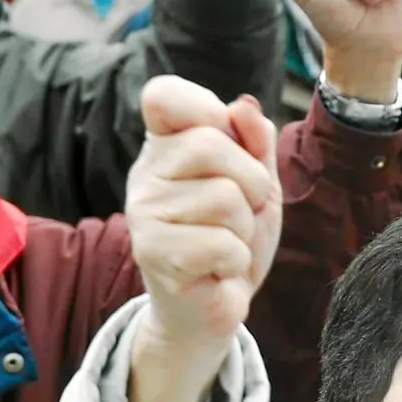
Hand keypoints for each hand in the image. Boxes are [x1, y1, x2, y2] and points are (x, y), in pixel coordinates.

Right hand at [125, 77, 283, 401]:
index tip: (222, 139)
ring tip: (227, 243)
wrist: (214, 305)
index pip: (163, 96)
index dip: (202, 108)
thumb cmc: (232, 235)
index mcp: (165, 144)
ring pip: (225, 197)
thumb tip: (243, 106)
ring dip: (245, 228)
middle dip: (251, 183)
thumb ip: (255, 140)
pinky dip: (237, 259)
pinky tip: (218, 269)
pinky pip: (221, 243)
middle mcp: (146, 173)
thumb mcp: (257, 181)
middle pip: (212, 145)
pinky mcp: (154, 255)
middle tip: (241, 212)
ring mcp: (144, 213)